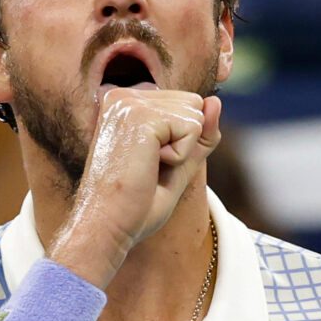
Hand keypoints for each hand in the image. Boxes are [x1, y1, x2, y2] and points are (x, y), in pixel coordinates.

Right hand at [51, 87, 222, 290]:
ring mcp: (131, 102)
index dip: (182, 143)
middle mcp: (125, 95)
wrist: (105, 225)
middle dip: (185, 143)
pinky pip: (192, 128)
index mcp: (127, 103)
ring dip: (182, 151)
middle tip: (148, 168)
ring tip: (146, 167)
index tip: (147, 164)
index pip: (186, 106)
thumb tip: (215, 101)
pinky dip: (180, 156)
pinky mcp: (141, 115)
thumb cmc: (135, 204)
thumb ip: (198, 134)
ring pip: (195, 115)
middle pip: (194, 105)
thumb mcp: (177, 164)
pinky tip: (149, 166)